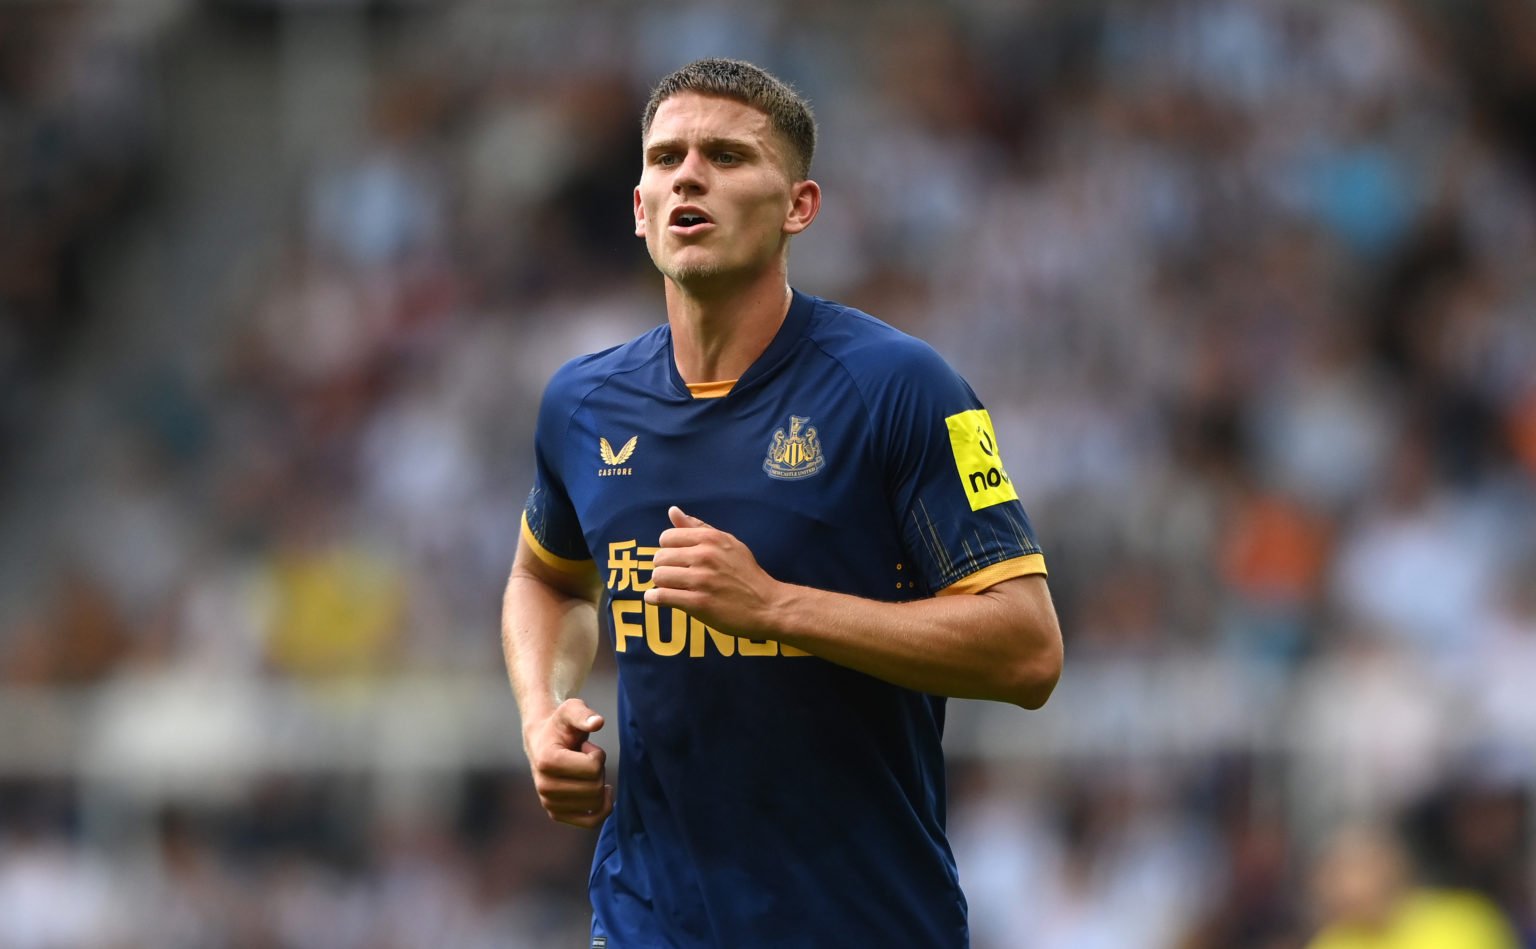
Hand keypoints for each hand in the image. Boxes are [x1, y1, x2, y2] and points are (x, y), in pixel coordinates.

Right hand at [524, 698, 611, 828]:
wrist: (543, 742)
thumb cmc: (560, 725)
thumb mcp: (571, 710)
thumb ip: (583, 714)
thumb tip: (597, 722)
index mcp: (547, 761)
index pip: (593, 768)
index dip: (597, 755)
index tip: (584, 748)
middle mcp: (544, 786)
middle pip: (595, 787)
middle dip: (599, 770)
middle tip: (584, 759)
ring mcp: (549, 803)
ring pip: (596, 804)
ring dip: (598, 784)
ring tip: (583, 771)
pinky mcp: (556, 814)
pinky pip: (590, 822)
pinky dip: (603, 809)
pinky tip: (601, 792)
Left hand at [645, 506, 780, 637]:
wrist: (767, 605)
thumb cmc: (747, 574)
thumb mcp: (728, 543)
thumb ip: (698, 527)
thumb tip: (672, 511)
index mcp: (711, 538)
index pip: (666, 537)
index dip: (668, 549)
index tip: (677, 559)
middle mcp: (705, 556)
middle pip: (660, 557)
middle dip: (664, 567)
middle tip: (676, 576)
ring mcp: (701, 580)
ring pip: (659, 576)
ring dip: (661, 584)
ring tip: (672, 588)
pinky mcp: (698, 603)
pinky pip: (662, 596)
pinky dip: (655, 599)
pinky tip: (658, 599)